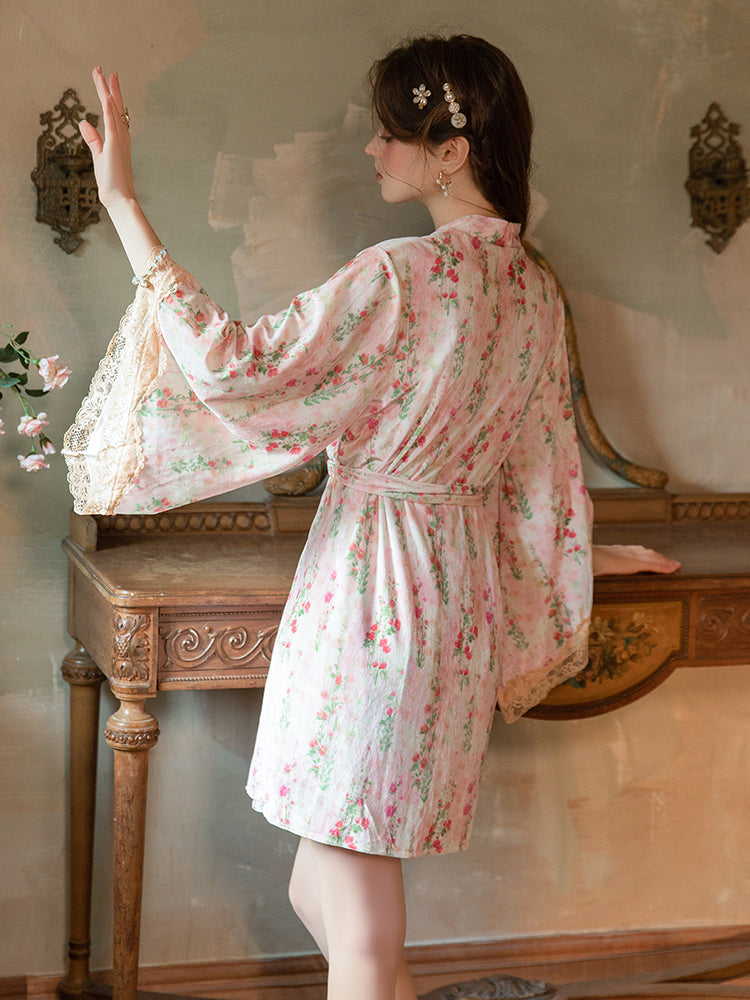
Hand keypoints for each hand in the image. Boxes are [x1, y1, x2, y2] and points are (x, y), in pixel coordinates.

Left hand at [80, 67, 135, 208]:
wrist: (119, 197)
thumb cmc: (111, 180)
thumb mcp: (98, 155)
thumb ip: (92, 138)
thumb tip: (83, 122)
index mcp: (119, 138)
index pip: (114, 112)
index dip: (110, 94)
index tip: (107, 79)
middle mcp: (122, 136)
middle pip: (116, 106)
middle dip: (110, 87)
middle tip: (106, 70)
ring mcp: (119, 140)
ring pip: (113, 110)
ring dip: (108, 91)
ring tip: (103, 73)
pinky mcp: (114, 146)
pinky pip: (112, 123)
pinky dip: (110, 109)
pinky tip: (107, 96)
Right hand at [592, 544, 680, 576]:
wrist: (588, 558)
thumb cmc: (587, 561)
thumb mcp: (594, 561)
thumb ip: (599, 565)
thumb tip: (594, 570)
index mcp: (617, 551)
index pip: (637, 551)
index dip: (648, 554)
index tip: (655, 556)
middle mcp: (627, 551)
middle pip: (649, 553)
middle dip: (661, 557)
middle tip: (672, 561)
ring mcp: (632, 556)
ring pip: (654, 557)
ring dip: (666, 561)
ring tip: (676, 565)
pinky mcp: (635, 563)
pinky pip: (654, 565)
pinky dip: (664, 566)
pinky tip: (672, 569)